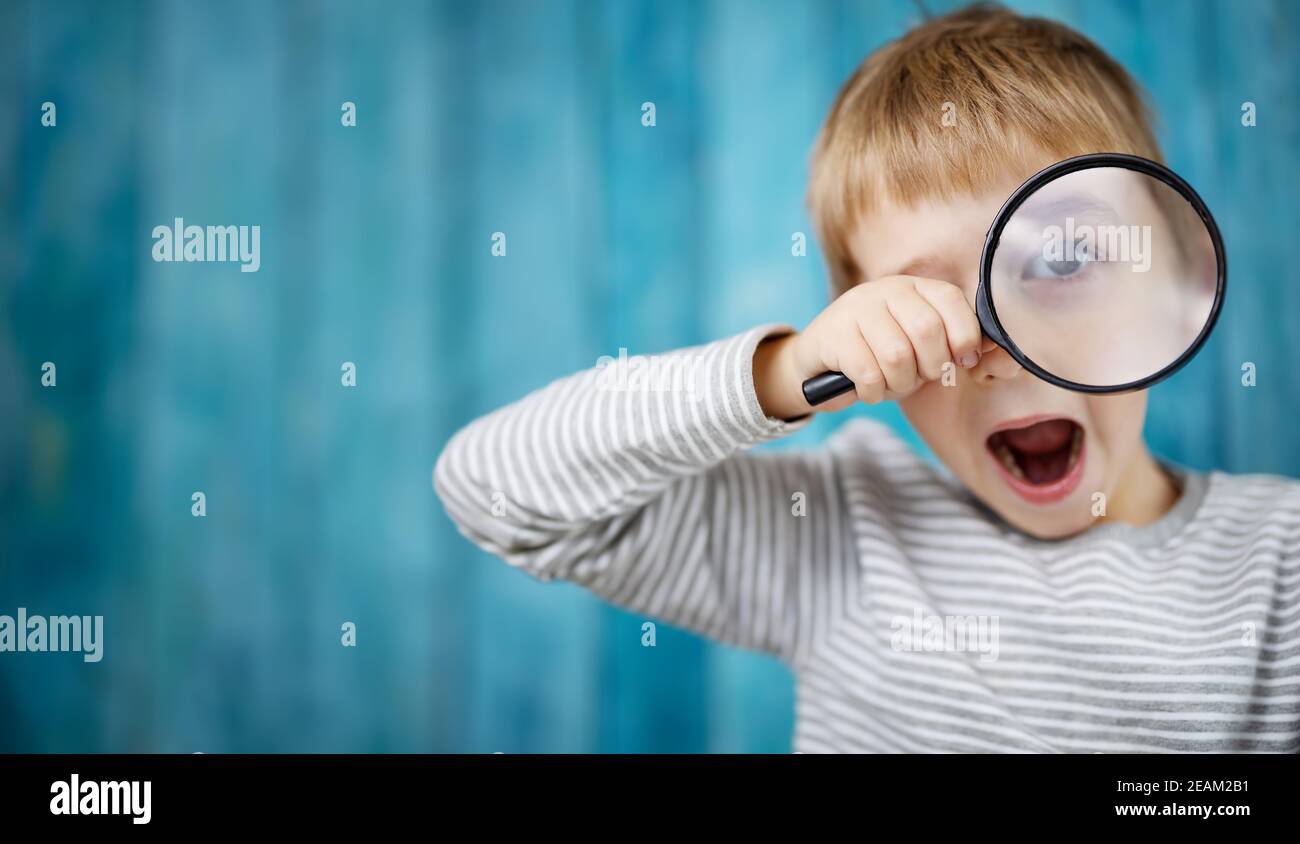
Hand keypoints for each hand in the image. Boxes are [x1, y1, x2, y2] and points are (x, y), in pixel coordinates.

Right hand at [753, 276, 983, 418]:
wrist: (815, 361)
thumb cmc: (876, 355)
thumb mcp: (916, 344)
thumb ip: (948, 343)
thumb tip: (986, 354)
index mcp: (913, 287)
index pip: (952, 302)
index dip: (965, 337)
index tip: (962, 362)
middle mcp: (885, 290)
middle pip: (927, 330)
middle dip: (931, 367)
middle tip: (919, 377)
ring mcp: (856, 308)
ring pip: (897, 356)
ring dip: (899, 384)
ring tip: (891, 384)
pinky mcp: (834, 334)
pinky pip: (868, 373)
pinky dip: (874, 392)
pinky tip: (868, 389)